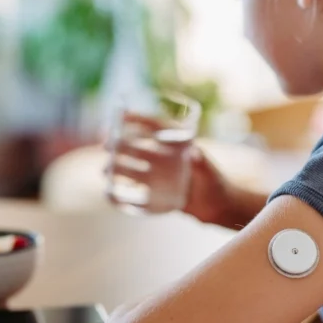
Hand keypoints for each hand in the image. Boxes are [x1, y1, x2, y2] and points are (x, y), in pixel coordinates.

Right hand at [105, 114, 232, 223]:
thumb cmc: (216, 183)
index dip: (139, 118)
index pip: (156, 125)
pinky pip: (134, 189)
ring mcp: (157, 173)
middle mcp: (164, 155)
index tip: (121, 115)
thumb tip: (194, 153)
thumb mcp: (210, 171)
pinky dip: (122, 190)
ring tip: (105, 171)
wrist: (217, 207)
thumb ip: (202, 162)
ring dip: (116, 167)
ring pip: (132, 166)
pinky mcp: (155, 191)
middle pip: (137, 144)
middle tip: (107, 144)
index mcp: (177, 142)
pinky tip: (110, 192)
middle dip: (119, 143)